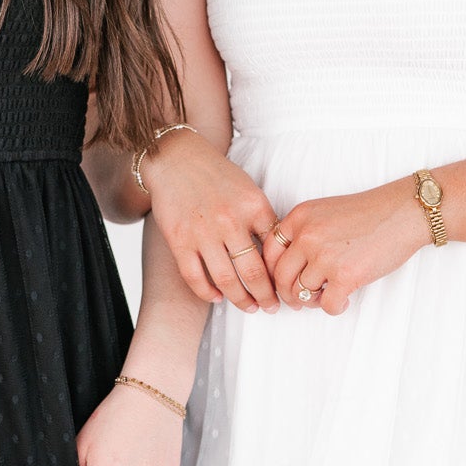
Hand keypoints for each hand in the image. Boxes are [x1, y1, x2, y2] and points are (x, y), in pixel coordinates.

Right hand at [144, 129, 280, 313]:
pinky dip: (208, 293)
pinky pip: (195, 277)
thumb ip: (263, 219)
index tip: (288, 286)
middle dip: (267, 296)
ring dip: (241, 300)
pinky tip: (218, 297)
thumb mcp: (249, 190)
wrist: (177, 158)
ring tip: (250, 307)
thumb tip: (279, 253)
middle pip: (254, 272)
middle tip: (273, 307)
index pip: (275, 250)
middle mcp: (230, 221)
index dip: (283, 273)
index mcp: (253, 206)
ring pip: (226, 280)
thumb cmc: (216, 175)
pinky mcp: (179, 240)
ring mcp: (203, 233)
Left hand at [266, 180, 427, 314]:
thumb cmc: (369, 213)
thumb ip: (303, 232)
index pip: (268, 252)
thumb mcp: (325, 211)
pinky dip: (334, 308)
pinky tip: (344, 300)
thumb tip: (288, 268)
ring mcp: (325, 256)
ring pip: (301, 293)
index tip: (282, 283)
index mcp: (299, 218)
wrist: (403, 212)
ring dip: (312, 301)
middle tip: (299, 301)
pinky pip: (327, 305)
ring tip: (327, 295)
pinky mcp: (345, 276)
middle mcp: (307, 236)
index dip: (272, 273)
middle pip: (280, 277)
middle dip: (288, 294)